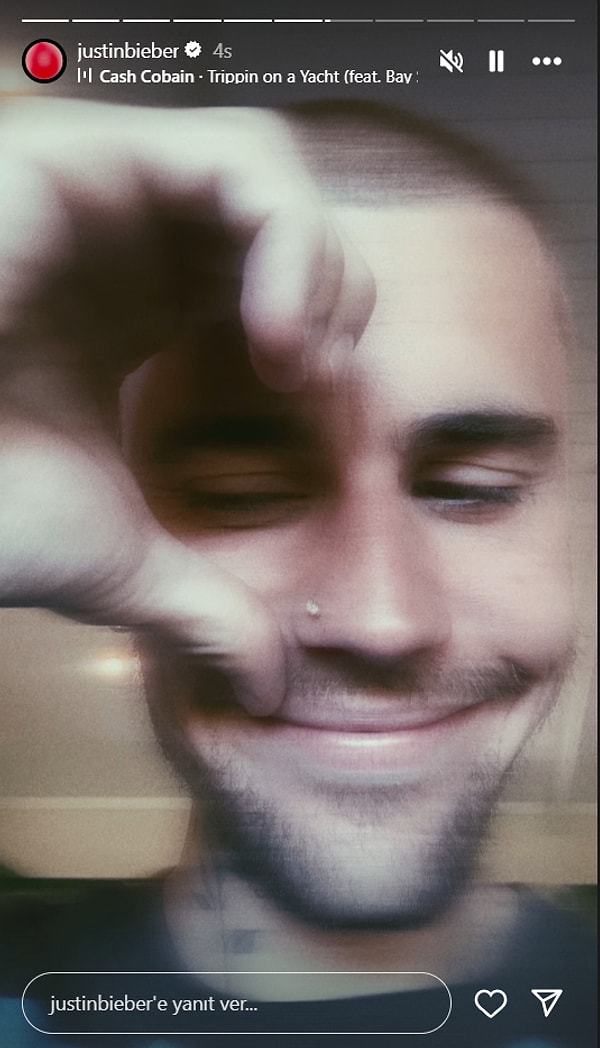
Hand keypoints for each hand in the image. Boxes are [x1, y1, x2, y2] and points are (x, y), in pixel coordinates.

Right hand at [0, 99, 374, 713]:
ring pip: (271, 170)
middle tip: (316, 384)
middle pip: (283, 217)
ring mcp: (113, 194)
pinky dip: (290, 237)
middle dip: (334, 294)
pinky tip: (276, 330)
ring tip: (299, 357)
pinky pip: (241, 157)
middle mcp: (131, 245)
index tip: (317, 417)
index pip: (270, 282)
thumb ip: (204, 607)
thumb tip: (269, 687)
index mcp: (138, 314)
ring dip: (318, 264)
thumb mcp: (119, 562)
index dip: (322, 337)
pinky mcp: (91, 156)